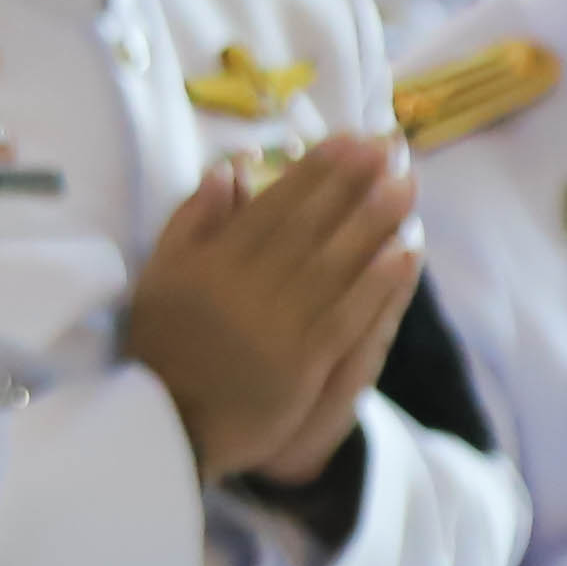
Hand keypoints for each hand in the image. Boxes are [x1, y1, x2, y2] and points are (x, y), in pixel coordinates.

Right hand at [116, 136, 419, 488]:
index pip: (273, 206)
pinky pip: (346, 315)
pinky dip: (378, 283)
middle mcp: (244, 289)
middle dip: (354, 184)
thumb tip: (228, 170)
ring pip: (334, 265)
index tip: (351, 140)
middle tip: (392, 149)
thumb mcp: (158, 276)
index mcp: (209, 264)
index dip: (316, 171)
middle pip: (310, 227)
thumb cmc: (162, 346)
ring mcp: (276, 327)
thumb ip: (190, 222)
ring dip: (375, 223)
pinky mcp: (301, 363)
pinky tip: (405, 253)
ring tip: (408, 186)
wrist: (165, 425)